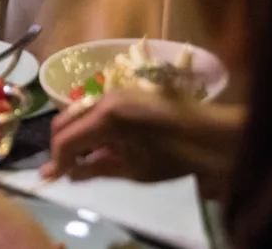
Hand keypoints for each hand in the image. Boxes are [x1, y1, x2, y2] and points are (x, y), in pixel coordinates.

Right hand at [41, 90, 244, 196]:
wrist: (215, 136)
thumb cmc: (177, 157)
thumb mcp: (134, 169)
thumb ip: (96, 169)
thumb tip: (67, 174)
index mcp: (106, 117)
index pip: (65, 138)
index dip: (57, 161)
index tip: (56, 179)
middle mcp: (105, 98)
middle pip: (65, 120)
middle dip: (61, 146)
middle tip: (65, 169)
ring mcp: (116, 93)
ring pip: (79, 113)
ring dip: (75, 136)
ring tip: (83, 160)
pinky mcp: (126, 94)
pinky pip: (96, 109)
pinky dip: (90, 128)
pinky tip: (101, 146)